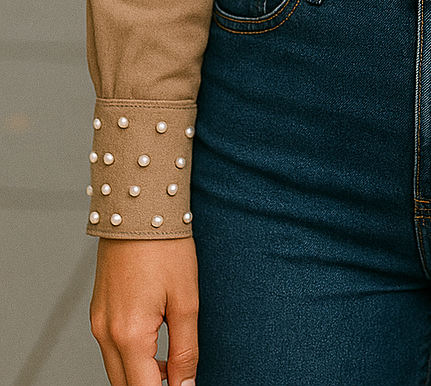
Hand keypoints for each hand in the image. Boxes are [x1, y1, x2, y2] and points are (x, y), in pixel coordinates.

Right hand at [90, 237, 198, 385]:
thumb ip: (185, 350)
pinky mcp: (98, 311)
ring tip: (171, 365)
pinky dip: (131, 357)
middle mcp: (106, 334)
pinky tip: (154, 346)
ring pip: (116, 370)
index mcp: (130, 335)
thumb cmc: (165, 248)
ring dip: (141, 375)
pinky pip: (111, 349)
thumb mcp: (186, 300)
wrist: (137, 208)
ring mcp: (98, 323)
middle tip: (178, 378)